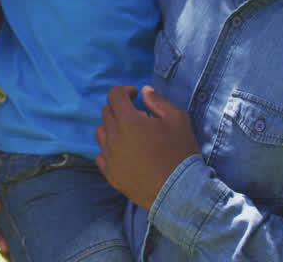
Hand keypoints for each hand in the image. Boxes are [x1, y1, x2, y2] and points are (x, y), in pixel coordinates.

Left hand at [95, 86, 199, 209]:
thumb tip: (144, 91)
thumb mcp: (177, 119)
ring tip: (130, 135)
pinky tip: (124, 152)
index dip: (124, 91)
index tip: (135, 95)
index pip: (114, 96)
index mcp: (128, 121)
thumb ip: (158, 101)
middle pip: (106, 113)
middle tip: (138, 116)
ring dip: (112, 128)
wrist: (179, 191)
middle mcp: (114, 138)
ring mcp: (110, 158)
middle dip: (120, 108)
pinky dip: (109, 150)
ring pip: (101, 134)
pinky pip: (101, 156)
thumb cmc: (180, 152)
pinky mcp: (111, 175)